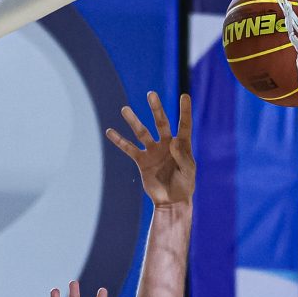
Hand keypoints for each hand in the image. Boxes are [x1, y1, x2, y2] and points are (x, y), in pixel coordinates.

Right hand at [106, 92, 194, 207]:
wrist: (171, 201)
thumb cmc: (184, 186)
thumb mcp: (188, 172)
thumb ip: (182, 156)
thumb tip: (173, 140)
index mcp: (181, 145)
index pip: (184, 125)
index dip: (185, 112)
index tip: (185, 96)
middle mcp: (166, 144)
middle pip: (161, 123)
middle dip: (156, 109)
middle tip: (151, 94)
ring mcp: (153, 151)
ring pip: (142, 133)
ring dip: (134, 121)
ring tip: (125, 109)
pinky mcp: (142, 161)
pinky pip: (129, 148)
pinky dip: (119, 141)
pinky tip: (110, 132)